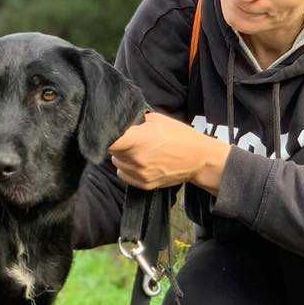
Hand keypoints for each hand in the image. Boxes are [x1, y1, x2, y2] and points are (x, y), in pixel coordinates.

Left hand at [107, 111, 229, 193]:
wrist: (199, 159)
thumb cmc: (179, 136)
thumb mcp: (157, 119)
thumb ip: (136, 120)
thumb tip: (121, 120)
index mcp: (138, 140)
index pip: (108, 140)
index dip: (104, 134)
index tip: (106, 131)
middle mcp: (136, 159)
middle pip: (111, 150)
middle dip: (118, 142)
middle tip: (130, 137)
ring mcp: (140, 174)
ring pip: (116, 162)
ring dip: (121, 155)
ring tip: (137, 149)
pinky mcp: (144, 185)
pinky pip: (123, 174)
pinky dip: (126, 168)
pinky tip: (138, 161)